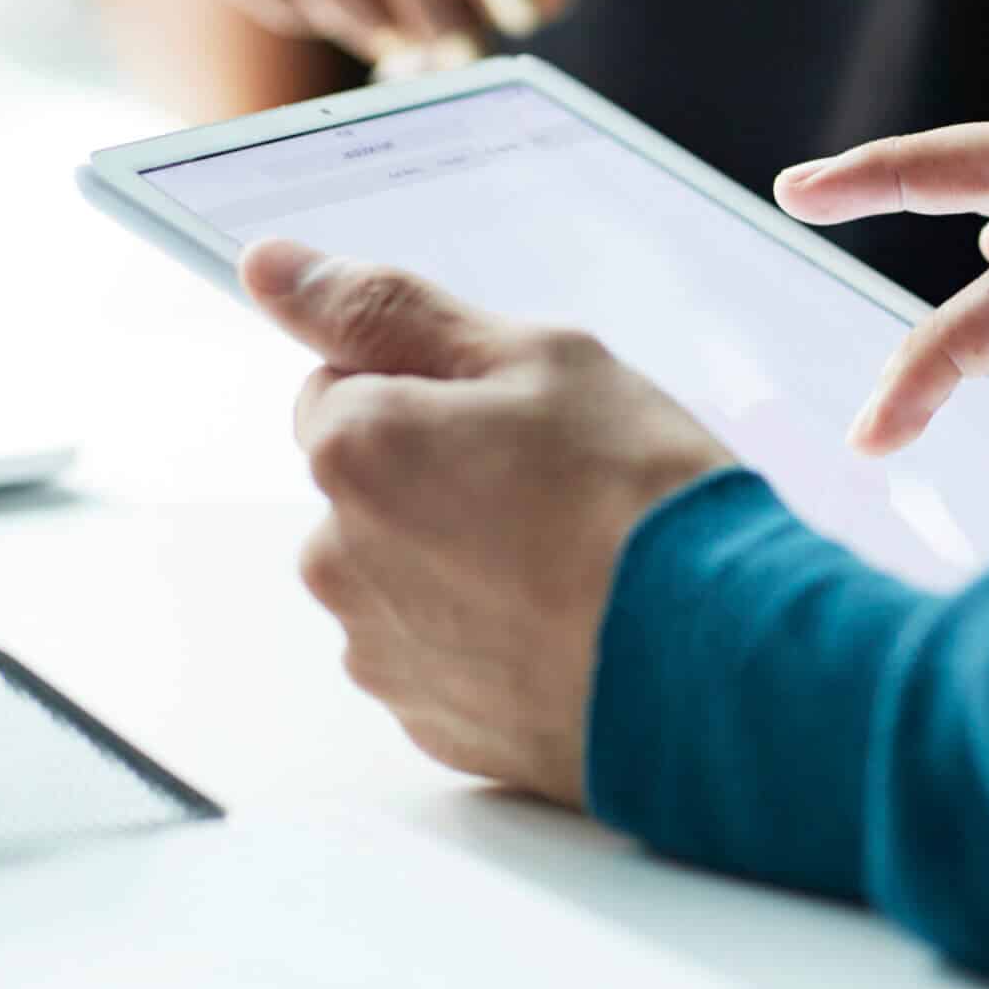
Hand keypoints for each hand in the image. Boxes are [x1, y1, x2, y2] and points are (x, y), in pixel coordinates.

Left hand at [240, 239, 733, 804]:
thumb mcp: (538, 359)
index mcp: (355, 448)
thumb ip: (388, 309)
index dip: (434, 389)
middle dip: (442, 479)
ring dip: (463, 563)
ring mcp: (381, 650)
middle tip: (557, 490)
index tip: (514, 417)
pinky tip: (568, 627)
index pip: (343, 385)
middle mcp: (338, 557)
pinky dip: (489, 639)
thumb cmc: (639, 500)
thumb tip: (269, 266)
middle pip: (370, 487)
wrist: (718, 661)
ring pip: (404, 575)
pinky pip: (442, 655)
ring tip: (571, 567)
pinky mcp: (429, 723)